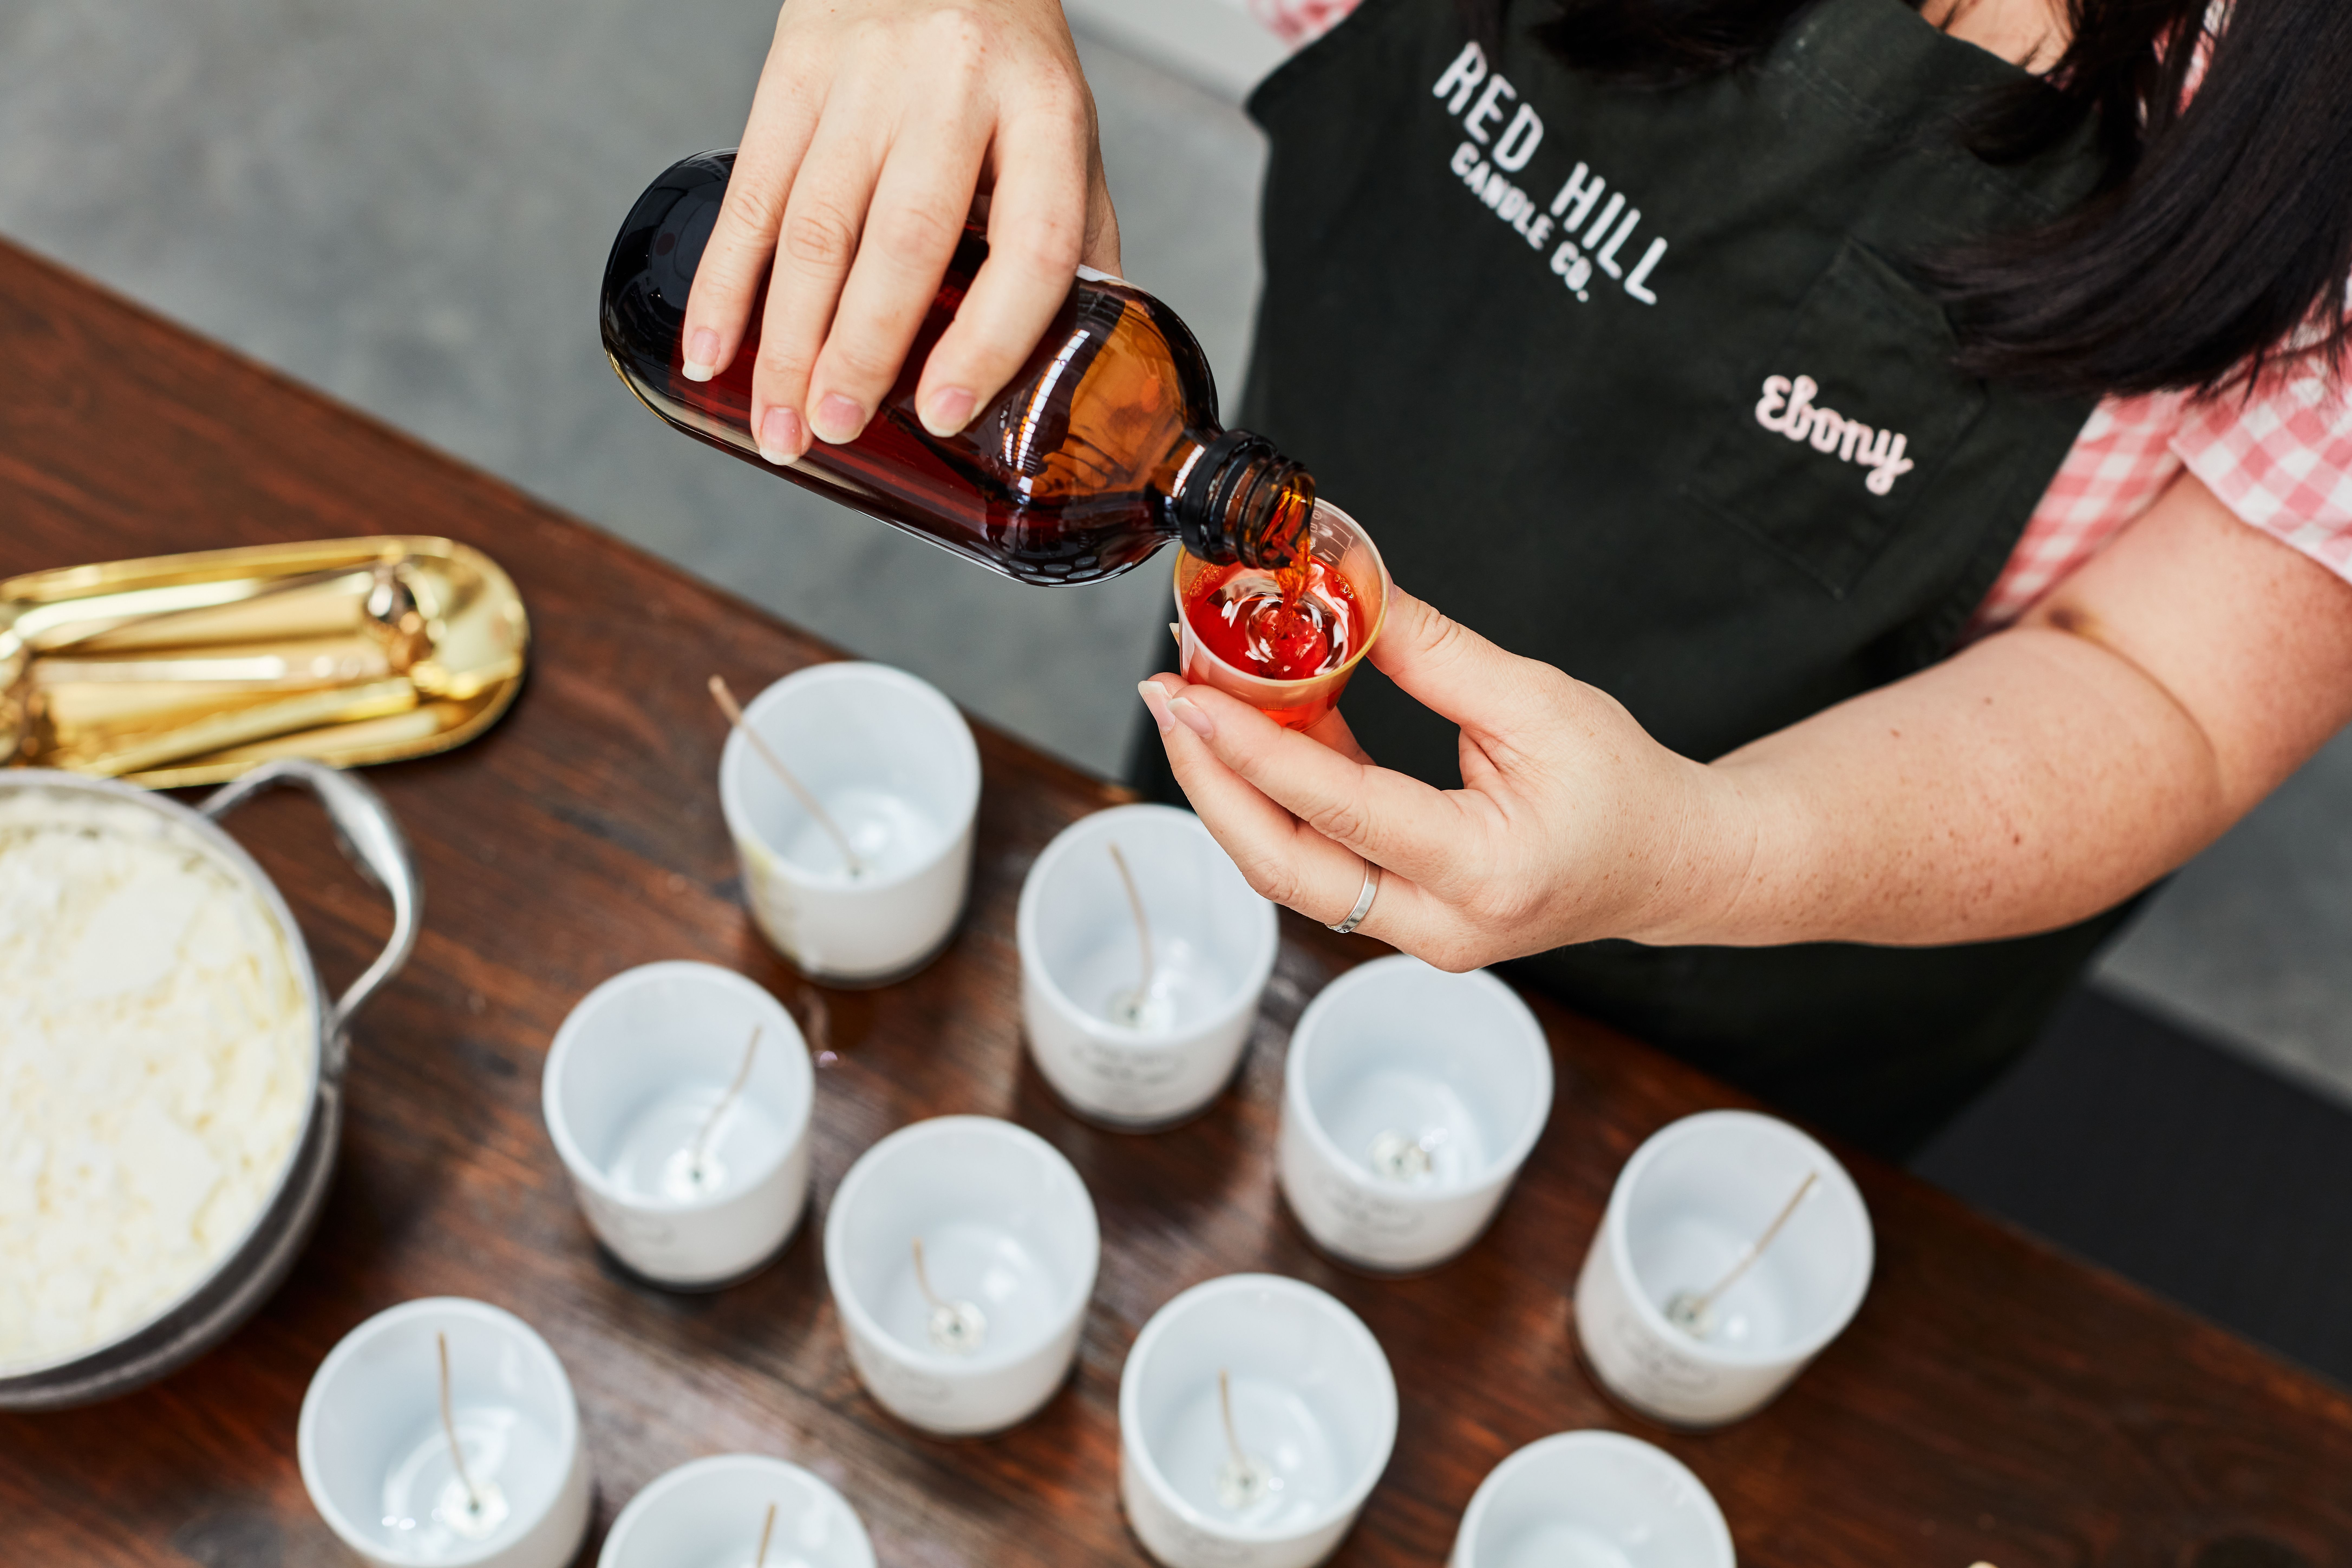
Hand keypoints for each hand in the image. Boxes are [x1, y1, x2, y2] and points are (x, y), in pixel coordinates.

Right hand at [681, 0, 1120, 461]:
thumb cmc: (1006, 62)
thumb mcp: (1064, 137)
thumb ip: (1073, 243)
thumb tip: (1077, 368)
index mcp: (1043, 110)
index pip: (1029, 243)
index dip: (989, 339)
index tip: (949, 412)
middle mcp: (954, 85)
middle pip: (903, 239)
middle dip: (861, 351)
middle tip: (836, 428)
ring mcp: (865, 74)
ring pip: (814, 226)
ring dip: (787, 341)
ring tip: (779, 425)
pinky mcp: (791, 70)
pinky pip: (750, 191)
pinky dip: (723, 282)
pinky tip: (711, 351)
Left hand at [1138, 590, 1748, 970]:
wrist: (1671, 862)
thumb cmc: (1622, 787)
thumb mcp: (1538, 702)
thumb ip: (1436, 656)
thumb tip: (1348, 598)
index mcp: (1486, 872)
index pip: (1340, 810)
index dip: (1252, 750)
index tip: (1188, 696)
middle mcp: (1443, 926)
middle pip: (1286, 868)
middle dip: (1212, 783)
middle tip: (1165, 703)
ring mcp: (1418, 937)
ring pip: (1291, 873)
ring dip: (1237, 791)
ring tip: (1198, 708)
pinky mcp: (1404, 922)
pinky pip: (1319, 865)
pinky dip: (1280, 803)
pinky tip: (1259, 735)